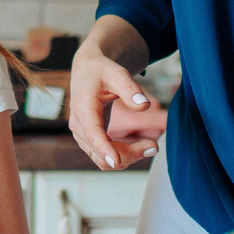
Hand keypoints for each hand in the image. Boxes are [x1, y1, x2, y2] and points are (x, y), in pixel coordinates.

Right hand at [68, 35, 157, 171]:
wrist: (88, 71)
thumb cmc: (102, 71)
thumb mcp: (118, 74)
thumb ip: (131, 89)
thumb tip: (145, 106)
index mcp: (84, 108)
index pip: (92, 134)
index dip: (104, 149)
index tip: (117, 162)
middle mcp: (79, 126)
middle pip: (101, 153)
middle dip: (129, 154)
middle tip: (155, 147)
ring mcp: (82, 135)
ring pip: (102, 160)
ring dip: (127, 158)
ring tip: (151, 146)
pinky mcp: (89, 140)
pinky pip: (104, 157)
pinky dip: (123, 156)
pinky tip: (140, 146)